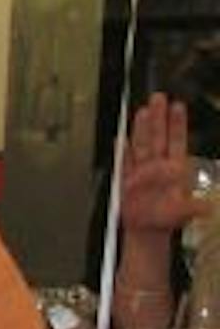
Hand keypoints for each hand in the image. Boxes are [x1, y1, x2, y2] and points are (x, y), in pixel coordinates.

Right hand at [122, 92, 198, 235]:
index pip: (176, 141)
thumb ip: (195, 207)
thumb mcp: (185, 212)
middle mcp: (158, 166)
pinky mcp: (126, 180)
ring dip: (141, 129)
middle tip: (158, 98)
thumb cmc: (167, 219)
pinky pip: (123, 163)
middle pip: (157, 137)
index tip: (177, 107)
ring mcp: (141, 172)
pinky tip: (120, 140)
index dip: (177, 124)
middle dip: (158, 117)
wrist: (147, 230)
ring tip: (142, 112)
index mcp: (175, 169)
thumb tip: (208, 206)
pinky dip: (122, 152)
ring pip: (141, 145)